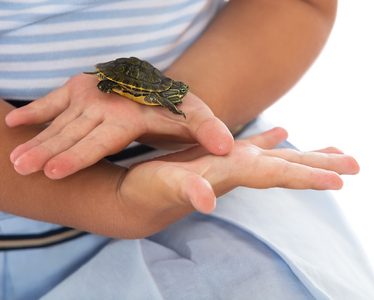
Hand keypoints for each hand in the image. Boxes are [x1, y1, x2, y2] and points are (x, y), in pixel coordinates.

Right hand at [5, 73, 232, 178]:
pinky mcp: (80, 86)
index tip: (54, 172)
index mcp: (132, 113)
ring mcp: (91, 92)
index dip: (79, 156)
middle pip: (74, 131)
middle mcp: (107, 102)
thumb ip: (209, 131)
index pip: (102, 139)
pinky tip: (13, 123)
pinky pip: (53, 100)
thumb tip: (227, 149)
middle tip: (22, 169)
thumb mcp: (195, 117)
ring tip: (15, 161)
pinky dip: (35, 112)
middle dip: (48, 150)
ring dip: (37, 138)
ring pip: (60, 118)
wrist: (159, 84)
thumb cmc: (176, 108)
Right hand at [117, 127, 359, 236]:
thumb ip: (187, 190)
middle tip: (357, 164)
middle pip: (289, 167)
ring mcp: (232, 163)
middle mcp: (239, 169)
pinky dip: (270, 139)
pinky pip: (254, 146)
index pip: (279, 175)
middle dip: (322, 165)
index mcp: (233, 172)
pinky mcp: (220, 158)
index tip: (341, 181)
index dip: (309, 177)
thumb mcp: (165, 186)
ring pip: (277, 157)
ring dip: (305, 154)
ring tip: (334, 150)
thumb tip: (207, 200)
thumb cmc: (149, 191)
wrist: (138, 199)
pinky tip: (282, 131)